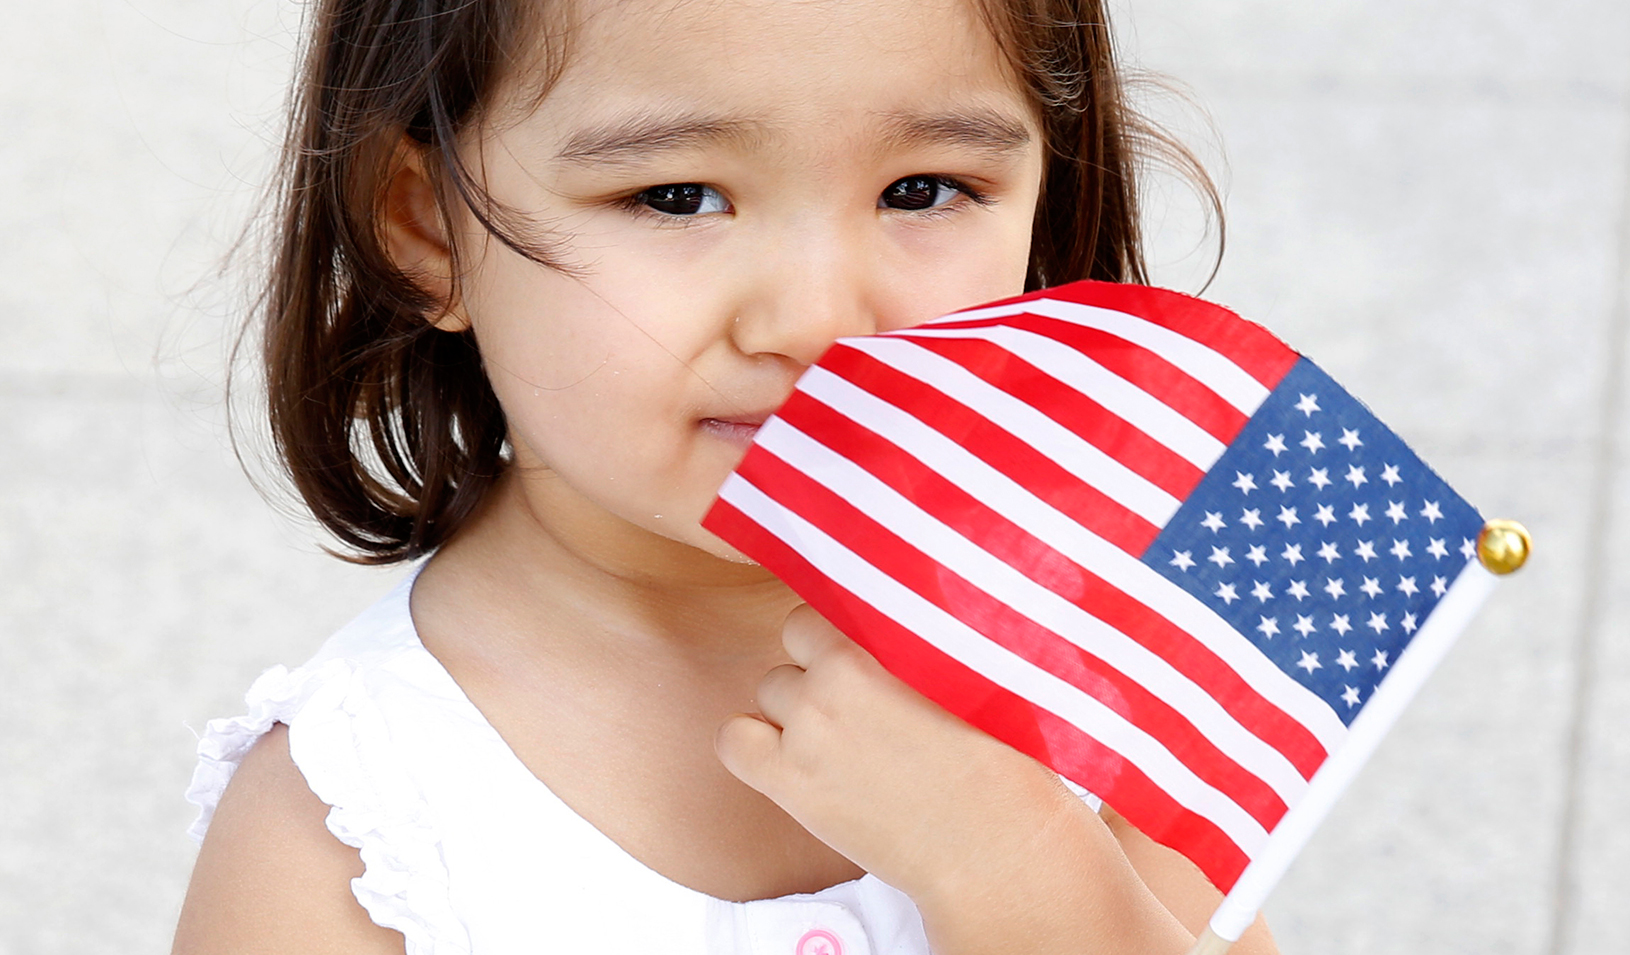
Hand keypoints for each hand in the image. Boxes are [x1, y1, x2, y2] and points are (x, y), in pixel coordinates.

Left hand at [714, 606, 1216, 954]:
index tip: (865, 653)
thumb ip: (929, 636)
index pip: (831, 600)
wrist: (993, 845)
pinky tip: (792, 761)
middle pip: (798, 640)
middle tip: (859, 702)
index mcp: (889, 636)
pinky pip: (732, 739)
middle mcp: (841, 672)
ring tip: (841, 740)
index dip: (844, 629)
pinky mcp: (789, 779)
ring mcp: (810, 725)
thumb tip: (911, 602)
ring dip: (795, 708)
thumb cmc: (1003, 760)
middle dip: (821, 665)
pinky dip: (753, 746)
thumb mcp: (974, 672)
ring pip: (770, 688)